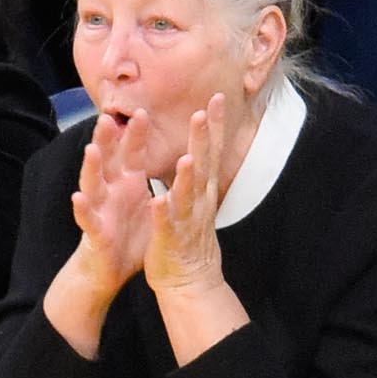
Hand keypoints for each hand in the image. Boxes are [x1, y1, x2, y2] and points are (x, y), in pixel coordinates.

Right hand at [61, 113, 155, 305]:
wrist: (109, 270)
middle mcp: (110, 193)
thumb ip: (144, 175)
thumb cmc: (128, 236)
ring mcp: (100, 211)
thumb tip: (162, 151)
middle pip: (107, 161)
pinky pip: (87, 219)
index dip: (134, 133)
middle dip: (107, 140)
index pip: (130, 153)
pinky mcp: (95, 233)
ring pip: (92, 185)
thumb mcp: (141, 200)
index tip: (142, 110)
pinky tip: (78, 197)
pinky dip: (83, 208)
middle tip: (108, 117)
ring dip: (91, 168)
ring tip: (91, 150)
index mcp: (126, 184)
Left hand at [142, 94, 231, 298]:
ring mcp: (185, 221)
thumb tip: (200, 149)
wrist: (190, 279)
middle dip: (203, 140)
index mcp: (202, 190)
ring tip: (187, 157)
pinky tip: (159, 201)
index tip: (217, 98)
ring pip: (187, 195)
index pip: (211, 152)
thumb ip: (198, 175)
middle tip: (204, 112)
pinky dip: (164, 213)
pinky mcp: (169, 240)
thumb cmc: (189, 237)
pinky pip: (166, 225)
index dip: (215, 126)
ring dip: (187, 177)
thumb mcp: (198, 200)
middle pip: (203, 166)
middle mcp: (199, 202)